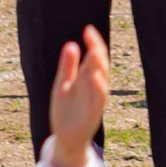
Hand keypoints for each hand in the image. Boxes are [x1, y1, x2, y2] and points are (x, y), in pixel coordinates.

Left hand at [44, 26, 110, 166]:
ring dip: (100, 66)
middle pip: (99, 65)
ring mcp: (94, 100)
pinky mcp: (93, 114)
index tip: (88, 29)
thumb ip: (67, 66)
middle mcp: (93, 87)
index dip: (93, 43)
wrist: (66, 137)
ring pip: (102, 80)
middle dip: (97, 50)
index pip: (94, 57)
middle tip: (91, 35)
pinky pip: (98, 99)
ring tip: (95, 51)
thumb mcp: (63, 84)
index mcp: (87, 79)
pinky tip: (94, 76)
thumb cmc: (66, 110)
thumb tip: (71, 44)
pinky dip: (98, 88)